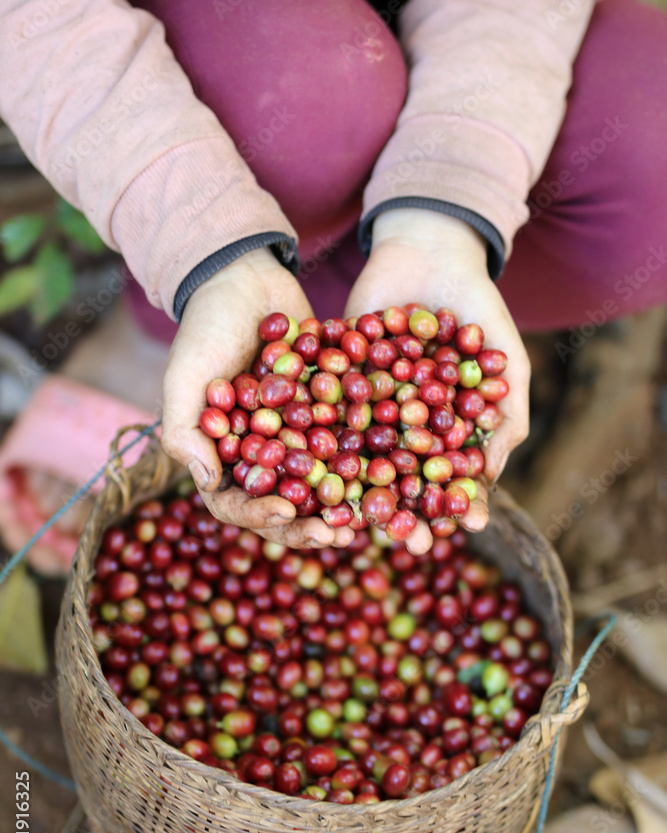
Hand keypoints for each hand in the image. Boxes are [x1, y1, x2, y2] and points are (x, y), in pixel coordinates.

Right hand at [161, 248, 353, 548]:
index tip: (285, 511)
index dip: (258, 515)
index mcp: (221, 458)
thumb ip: (184, 431)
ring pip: (319, 489)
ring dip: (340, 509)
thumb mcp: (186, 375)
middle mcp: (260, 458)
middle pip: (282, 507)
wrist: (246, 279)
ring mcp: (295, 440)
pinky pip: (346, 449)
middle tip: (336, 534)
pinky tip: (392, 476)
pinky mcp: (327, 417)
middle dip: (307, 525)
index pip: (234, 504)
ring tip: (365, 521)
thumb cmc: (205, 327)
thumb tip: (205, 483)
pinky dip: (366, 466)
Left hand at [345, 209, 529, 550]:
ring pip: (357, 457)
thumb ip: (506, 419)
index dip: (454, 504)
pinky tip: (312, 470)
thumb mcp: (504, 361)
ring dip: (357, 493)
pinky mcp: (328, 383)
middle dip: (406, 511)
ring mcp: (363, 407)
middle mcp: (400, 426)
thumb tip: (492, 480)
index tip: (462, 529)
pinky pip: (321, 416)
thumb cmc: (477, 307)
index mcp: (440, 430)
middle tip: (409, 544)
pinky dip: (315, 441)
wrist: (428, 248)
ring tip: (359, 523)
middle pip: (400, 479)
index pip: (448, 478)